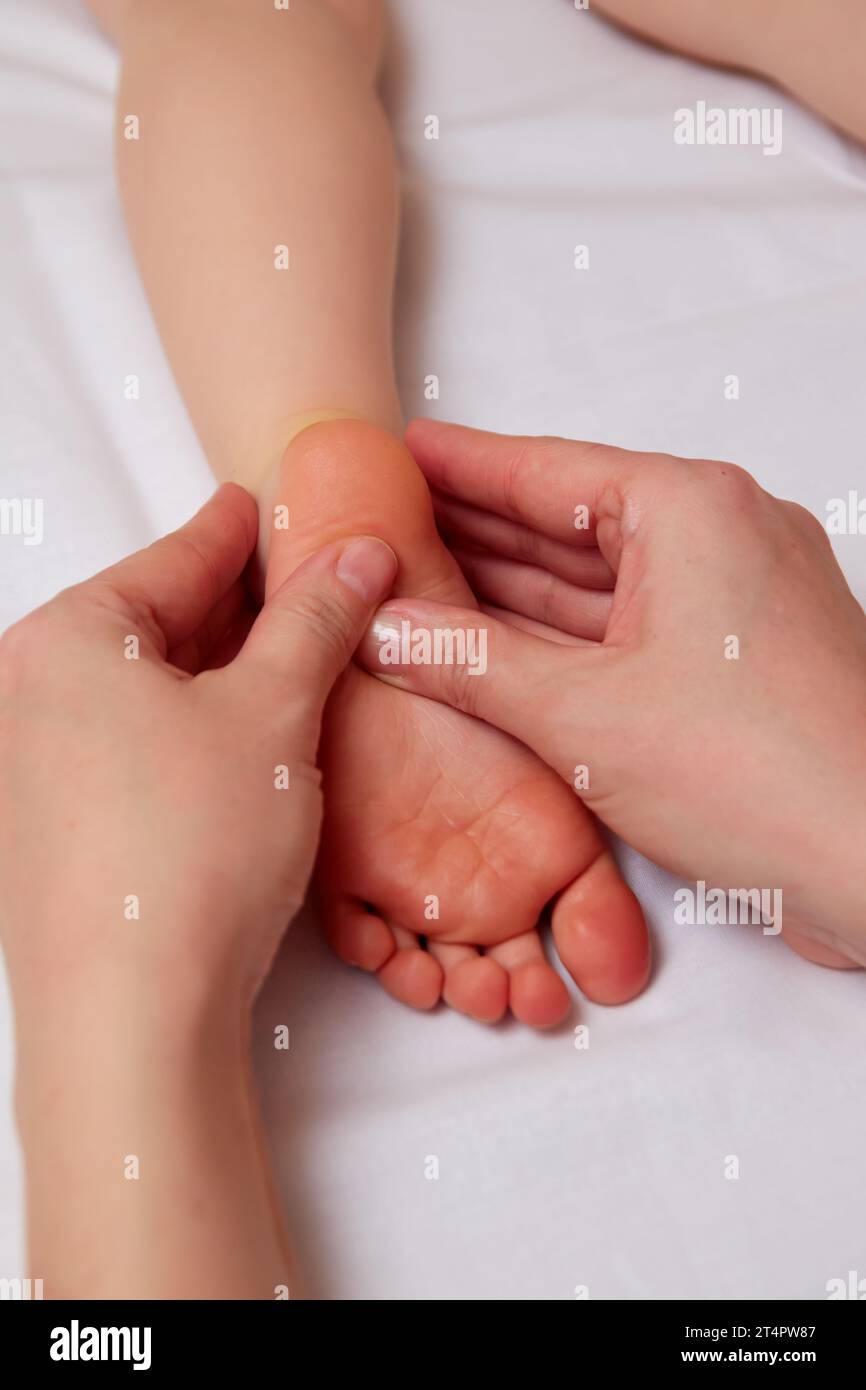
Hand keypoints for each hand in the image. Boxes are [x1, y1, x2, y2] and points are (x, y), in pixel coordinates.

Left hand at [0, 484, 395, 1014]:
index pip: (177, 557)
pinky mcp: (46, 832)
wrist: (127, 1017)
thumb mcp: (273, 714)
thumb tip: (357, 555)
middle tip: (312, 592)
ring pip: (144, 691)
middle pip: (156, 623)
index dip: (241, 530)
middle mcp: (24, 693)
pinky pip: (128, 748)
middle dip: (241, 609)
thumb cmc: (189, 851)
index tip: (274, 503)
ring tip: (294, 671)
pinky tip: (243, 751)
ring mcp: (27, 767)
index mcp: (66, 637)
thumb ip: (316, 620)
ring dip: (221, 677)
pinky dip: (188, 734)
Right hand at [358, 421, 865, 968]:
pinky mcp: (742, 663)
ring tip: (422, 582)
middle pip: (570, 523)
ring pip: (599, 584)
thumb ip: (472, 664)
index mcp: (689, 509)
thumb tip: (388, 627)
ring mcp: (736, 601)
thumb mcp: (583, 715)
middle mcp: (721, 536)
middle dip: (476, 530)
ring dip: (513, 592)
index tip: (395, 451)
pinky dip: (564, 640)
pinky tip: (499, 647)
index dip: (458, 465)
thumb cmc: (763, 776)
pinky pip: (631, 632)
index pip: (544, 471)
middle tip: (387, 523)